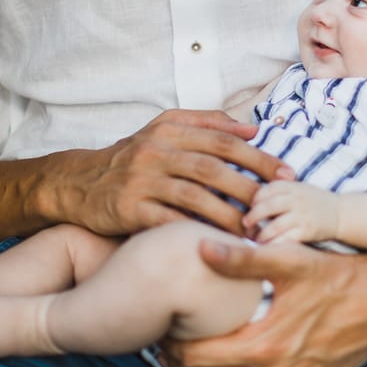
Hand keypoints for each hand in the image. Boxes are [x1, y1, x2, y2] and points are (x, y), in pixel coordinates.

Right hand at [40, 109, 293, 235]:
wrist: (79, 183)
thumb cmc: (133, 158)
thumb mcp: (163, 130)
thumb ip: (206, 124)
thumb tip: (250, 128)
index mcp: (169, 130)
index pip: (222, 140)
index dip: (258, 156)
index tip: (287, 174)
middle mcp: (155, 151)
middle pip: (212, 167)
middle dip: (250, 186)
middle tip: (277, 205)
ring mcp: (141, 180)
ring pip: (193, 196)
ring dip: (227, 215)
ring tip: (253, 230)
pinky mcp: (129, 208)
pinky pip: (168, 222)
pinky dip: (194, 232)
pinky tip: (217, 242)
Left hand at [161, 240, 366, 366]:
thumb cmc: (338, 273)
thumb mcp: (292, 261)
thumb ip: (244, 258)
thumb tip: (200, 247)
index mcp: (264, 344)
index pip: (197, 358)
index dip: (172, 344)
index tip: (164, 326)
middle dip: (181, 362)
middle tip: (170, 338)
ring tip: (192, 350)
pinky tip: (228, 362)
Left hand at [242, 181, 339, 242]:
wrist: (342, 213)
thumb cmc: (314, 202)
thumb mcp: (298, 188)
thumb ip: (279, 192)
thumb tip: (251, 202)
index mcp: (292, 186)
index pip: (266, 190)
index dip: (255, 199)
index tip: (250, 208)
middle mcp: (296, 199)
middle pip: (267, 206)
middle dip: (253, 216)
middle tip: (246, 225)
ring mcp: (302, 215)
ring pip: (275, 225)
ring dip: (262, 234)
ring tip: (257, 239)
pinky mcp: (308, 230)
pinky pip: (287, 238)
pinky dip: (275, 243)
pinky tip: (270, 246)